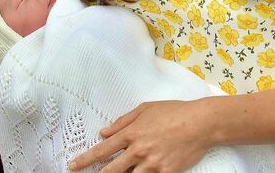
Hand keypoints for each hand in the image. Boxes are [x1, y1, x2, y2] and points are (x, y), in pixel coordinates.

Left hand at [68, 99, 215, 172]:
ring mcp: (152, 164)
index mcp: (132, 133)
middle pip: (110, 171)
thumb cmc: (175, 112)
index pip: (102, 150)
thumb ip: (123, 121)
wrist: (201, 123)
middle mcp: (139, 150)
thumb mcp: (146, 109)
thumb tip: (104, 131)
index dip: (85, 160)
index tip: (73, 166)